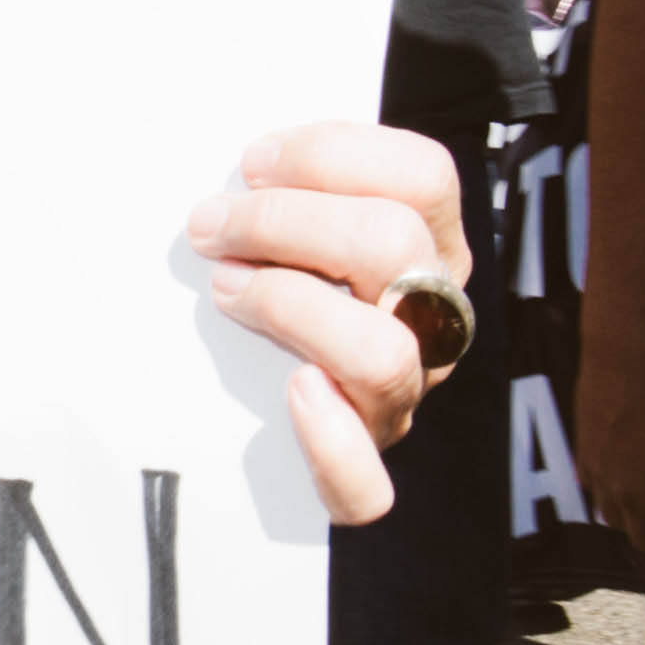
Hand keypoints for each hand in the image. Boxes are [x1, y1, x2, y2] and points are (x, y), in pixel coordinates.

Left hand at [186, 122, 466, 523]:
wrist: (255, 413)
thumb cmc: (279, 280)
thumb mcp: (300, 222)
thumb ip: (291, 188)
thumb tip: (241, 168)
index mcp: (431, 243)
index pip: (423, 178)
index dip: (332, 156)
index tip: (252, 162)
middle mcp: (433, 317)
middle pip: (393, 246)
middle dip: (284, 221)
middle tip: (211, 224)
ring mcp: (403, 394)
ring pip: (383, 353)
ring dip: (289, 307)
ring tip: (226, 289)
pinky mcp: (364, 468)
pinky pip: (368, 487)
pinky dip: (331, 446)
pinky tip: (293, 395)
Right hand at [570, 315, 644, 584]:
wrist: (633, 352)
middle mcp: (629, 497)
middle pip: (640, 541)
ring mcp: (601, 477)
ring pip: (611, 518)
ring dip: (629, 516)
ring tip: (644, 500)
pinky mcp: (582, 454)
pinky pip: (592, 488)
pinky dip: (607, 488)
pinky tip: (621, 472)